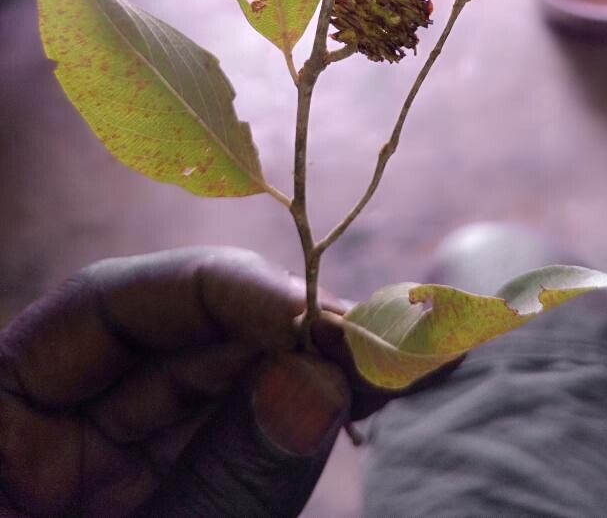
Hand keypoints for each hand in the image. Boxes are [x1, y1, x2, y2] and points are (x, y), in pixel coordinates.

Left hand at [0, 247, 350, 516]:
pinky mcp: (158, 496)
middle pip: (177, 338)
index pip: (106, 304)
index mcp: (0, 413)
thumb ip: (213, 486)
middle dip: (280, 329)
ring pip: (218, 386)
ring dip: (305, 368)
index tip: (307, 309)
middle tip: (378, 332)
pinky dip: (292, 421)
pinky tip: (355, 397)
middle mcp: (55, 420)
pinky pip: (230, 441)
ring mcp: (109, 464)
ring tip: (388, 360)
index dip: (216, 290)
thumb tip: (317, 385)